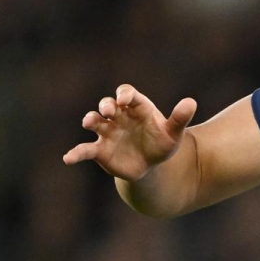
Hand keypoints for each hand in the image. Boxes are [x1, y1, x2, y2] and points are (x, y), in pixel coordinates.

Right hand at [62, 84, 198, 180]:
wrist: (151, 166)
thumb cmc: (161, 144)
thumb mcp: (173, 133)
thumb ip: (179, 119)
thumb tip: (191, 103)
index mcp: (135, 108)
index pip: (127, 94)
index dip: (124, 95)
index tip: (126, 101)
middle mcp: (118, 117)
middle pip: (108, 104)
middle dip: (106, 106)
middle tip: (109, 111)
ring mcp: (107, 132)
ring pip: (94, 122)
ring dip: (91, 120)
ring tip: (89, 122)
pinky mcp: (100, 150)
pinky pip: (85, 149)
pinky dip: (76, 153)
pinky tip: (68, 159)